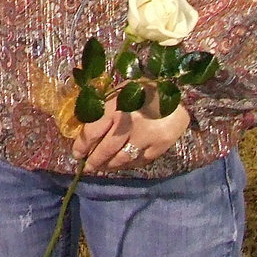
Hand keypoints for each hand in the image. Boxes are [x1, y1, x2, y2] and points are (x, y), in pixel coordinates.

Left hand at [73, 100, 190, 171]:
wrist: (179, 91)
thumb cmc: (143, 88)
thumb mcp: (119, 90)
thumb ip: (101, 106)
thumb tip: (80, 123)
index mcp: (115, 105)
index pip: (93, 131)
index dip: (82, 145)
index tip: (77, 154)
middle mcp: (129, 122)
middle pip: (106, 148)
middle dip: (94, 160)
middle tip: (88, 167)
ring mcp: (146, 136)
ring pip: (122, 158)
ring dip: (109, 165)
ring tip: (102, 167)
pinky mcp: (160, 145)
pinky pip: (140, 161)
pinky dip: (128, 164)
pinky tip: (122, 164)